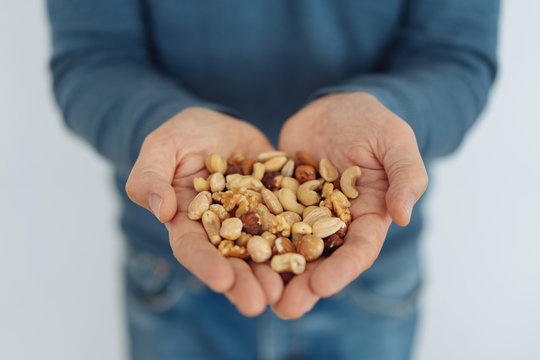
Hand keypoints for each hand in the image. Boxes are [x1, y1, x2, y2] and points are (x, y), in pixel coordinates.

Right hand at [125, 107, 282, 315]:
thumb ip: (151, 176)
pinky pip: (292, 224)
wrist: (220, 125)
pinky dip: (301, 242)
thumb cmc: (182, 135)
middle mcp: (222, 229)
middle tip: (259, 304)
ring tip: (287, 293)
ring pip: (264, 250)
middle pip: (232, 260)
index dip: (206, 266)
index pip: (192, 248)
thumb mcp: (161, 146)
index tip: (222, 282)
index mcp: (189, 221)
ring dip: (274, 273)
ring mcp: (253, 220)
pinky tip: (314, 257)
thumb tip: (160, 210)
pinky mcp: (278, 207)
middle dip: (245, 282)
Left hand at [273, 92, 427, 318]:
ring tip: (256, 293)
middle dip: (304, 284)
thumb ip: (405, 175)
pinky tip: (233, 252)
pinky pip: (265, 218)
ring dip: (275, 271)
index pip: (359, 250)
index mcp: (367, 216)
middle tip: (284, 308)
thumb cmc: (372, 121)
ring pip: (289, 246)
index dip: (342, 270)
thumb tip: (402, 216)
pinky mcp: (278, 199)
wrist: (335, 107)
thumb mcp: (395, 142)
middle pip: (321, 259)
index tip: (322, 287)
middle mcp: (335, 222)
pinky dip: (252, 235)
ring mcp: (304, 213)